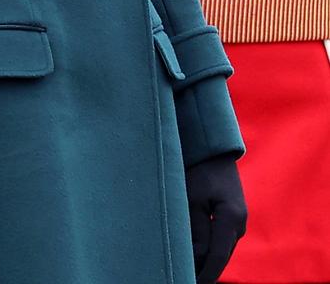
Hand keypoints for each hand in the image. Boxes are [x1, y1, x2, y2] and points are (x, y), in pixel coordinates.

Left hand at [185, 154, 246, 283]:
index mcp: (231, 217)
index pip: (218, 256)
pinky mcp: (233, 220)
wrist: (215, 153)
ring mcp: (239, 223)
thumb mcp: (192, 198)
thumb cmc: (200, 172)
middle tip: (183, 275)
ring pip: (221, 250)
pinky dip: (209, 249)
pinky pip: (221, 241)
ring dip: (206, 259)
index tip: (192, 282)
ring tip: (187, 267)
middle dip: (204, 268)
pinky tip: (194, 253)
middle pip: (221, 257)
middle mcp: (239, 224)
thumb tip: (196, 258)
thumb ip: (196, 230)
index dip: (205, 273)